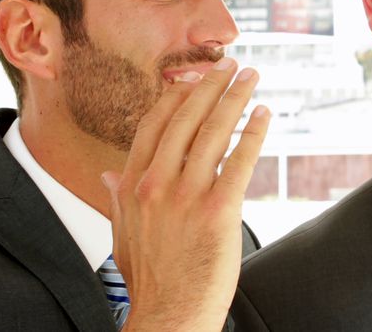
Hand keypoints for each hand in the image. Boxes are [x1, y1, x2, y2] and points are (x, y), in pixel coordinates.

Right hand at [101, 57, 269, 330]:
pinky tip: (263, 115)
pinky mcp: (218, 209)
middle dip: (210, 86)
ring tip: (250, 77)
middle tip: (230, 65)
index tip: (193, 77)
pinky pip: (239, 159)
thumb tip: (108, 175)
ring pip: (214, 132)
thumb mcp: (121, 233)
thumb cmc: (150, 278)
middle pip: (186, 118)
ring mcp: (186, 195)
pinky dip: (253, 132)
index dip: (177, 96)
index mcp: (133, 184)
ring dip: (235, 98)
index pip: (155, 125)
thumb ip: (116, 197)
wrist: (168, 315)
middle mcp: (156, 183)